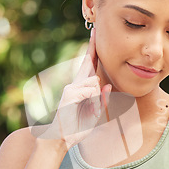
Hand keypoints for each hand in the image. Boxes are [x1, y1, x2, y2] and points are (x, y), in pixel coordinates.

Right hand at [35, 28, 111, 147]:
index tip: (95, 37)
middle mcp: (75, 84)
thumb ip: (101, 100)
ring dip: (97, 98)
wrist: (62, 137)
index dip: (92, 52)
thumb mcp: (95, 113)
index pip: (89, 67)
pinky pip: (89, 91)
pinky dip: (93, 102)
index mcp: (82, 88)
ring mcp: (71, 88)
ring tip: (91, 110)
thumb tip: (106, 86)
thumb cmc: (78, 126)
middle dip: (92, 47)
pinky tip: (88, 110)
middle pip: (87, 62)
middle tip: (95, 31)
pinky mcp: (69, 95)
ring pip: (94, 82)